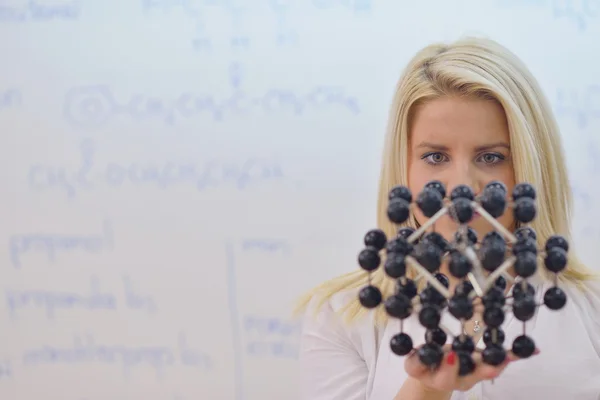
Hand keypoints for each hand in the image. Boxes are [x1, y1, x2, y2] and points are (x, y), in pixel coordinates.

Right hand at [404, 344, 539, 392]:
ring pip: (488, 370)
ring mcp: (473, 374)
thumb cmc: (424, 367)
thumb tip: (423, 350)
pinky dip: (512, 355)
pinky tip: (533, 350)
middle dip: (484, 367)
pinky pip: (498, 362)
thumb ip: (416, 361)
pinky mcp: (482, 366)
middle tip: (498, 358)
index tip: (452, 354)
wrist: (432, 376)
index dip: (448, 365)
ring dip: (501, 361)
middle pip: (473, 376)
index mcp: (440, 378)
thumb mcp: (414, 365)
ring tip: (516, 354)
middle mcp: (460, 379)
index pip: (445, 375)